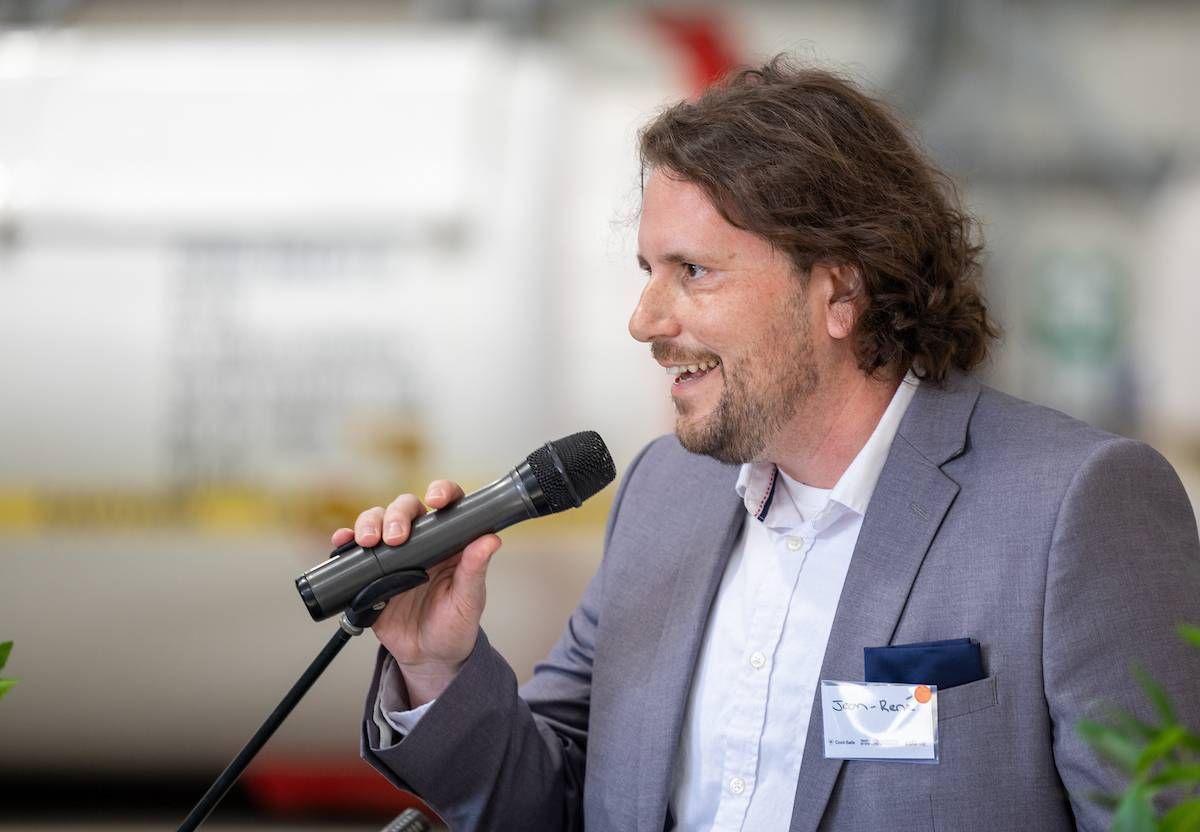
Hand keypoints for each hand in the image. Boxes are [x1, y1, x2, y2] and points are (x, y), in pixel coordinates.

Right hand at [330, 480, 502, 705]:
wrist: (427, 658)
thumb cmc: (455, 626)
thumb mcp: (468, 601)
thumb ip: (475, 571)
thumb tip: (491, 540)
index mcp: (451, 542)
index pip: (448, 504)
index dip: (442, 491)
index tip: (436, 499)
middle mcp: (422, 541)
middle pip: (405, 508)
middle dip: (397, 514)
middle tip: (395, 538)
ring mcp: (394, 555)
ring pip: (377, 521)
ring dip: (369, 523)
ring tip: (368, 542)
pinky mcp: (371, 572)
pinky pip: (354, 550)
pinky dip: (345, 541)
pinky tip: (342, 542)